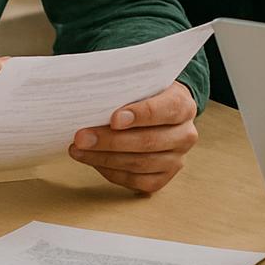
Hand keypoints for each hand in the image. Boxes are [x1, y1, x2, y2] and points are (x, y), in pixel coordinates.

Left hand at [68, 81, 198, 193]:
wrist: (159, 111)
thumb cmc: (144, 95)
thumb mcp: (140, 83)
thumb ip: (124, 90)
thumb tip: (92, 100)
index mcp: (183, 105)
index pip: (164, 111)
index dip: (139, 115)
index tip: (113, 119)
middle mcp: (185, 134)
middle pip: (148, 142)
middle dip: (110, 141)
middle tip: (82, 137)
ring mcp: (177, 159)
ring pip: (140, 164)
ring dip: (104, 158)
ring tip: (79, 150)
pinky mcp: (164, 177)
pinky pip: (137, 181)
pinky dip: (112, 173)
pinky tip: (94, 162)